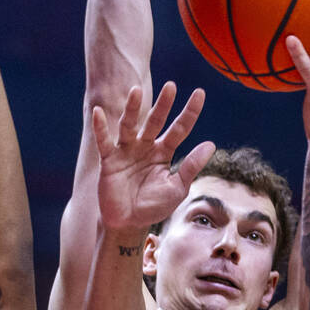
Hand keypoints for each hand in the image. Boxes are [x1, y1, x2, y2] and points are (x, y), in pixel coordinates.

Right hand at [92, 82, 215, 231]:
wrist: (128, 223)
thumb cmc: (154, 206)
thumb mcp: (177, 188)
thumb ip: (191, 166)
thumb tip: (211, 144)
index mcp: (164, 152)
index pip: (179, 129)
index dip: (189, 112)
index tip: (200, 93)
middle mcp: (145, 146)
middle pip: (155, 121)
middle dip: (163, 105)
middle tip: (171, 86)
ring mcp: (126, 151)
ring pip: (130, 125)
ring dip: (133, 109)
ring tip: (137, 90)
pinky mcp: (109, 160)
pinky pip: (104, 141)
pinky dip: (101, 128)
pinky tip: (98, 113)